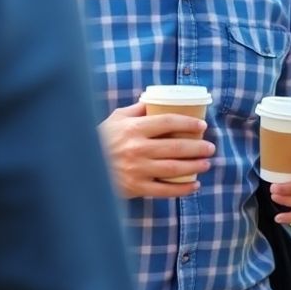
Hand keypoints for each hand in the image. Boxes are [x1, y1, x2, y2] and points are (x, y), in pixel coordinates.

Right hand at [99, 102, 214, 198]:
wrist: (79, 167)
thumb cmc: (101, 139)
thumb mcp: (116, 119)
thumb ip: (137, 110)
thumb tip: (157, 100)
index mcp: (133, 129)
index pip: (168, 122)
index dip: (188, 124)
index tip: (202, 126)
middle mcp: (137, 148)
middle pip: (176, 147)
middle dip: (198, 148)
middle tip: (211, 148)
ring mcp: (137, 169)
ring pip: (174, 169)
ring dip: (194, 167)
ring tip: (206, 164)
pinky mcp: (135, 187)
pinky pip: (164, 190)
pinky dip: (182, 189)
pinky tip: (194, 185)